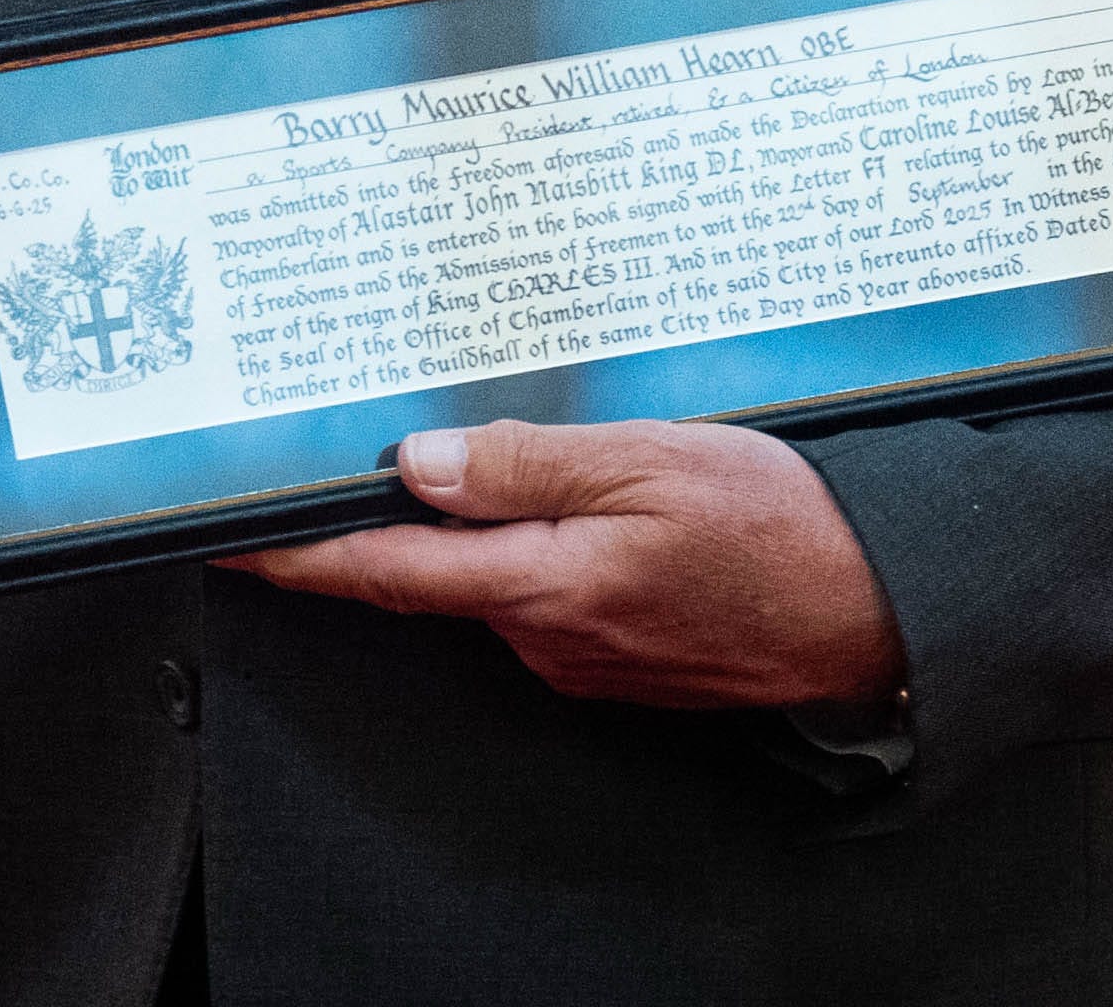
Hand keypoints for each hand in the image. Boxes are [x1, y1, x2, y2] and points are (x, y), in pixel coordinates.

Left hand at [222, 417, 910, 710]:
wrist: (881, 617)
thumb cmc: (782, 532)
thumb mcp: (651, 463)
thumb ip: (528, 466)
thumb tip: (420, 467)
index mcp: (544, 587)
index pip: (388, 572)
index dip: (302, 554)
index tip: (231, 538)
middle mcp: (550, 638)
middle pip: (439, 574)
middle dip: (403, 518)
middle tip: (375, 450)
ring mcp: (586, 659)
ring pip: (501, 581)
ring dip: (493, 527)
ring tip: (526, 458)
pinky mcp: (623, 663)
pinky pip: (555, 598)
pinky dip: (547, 552)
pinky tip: (593, 510)